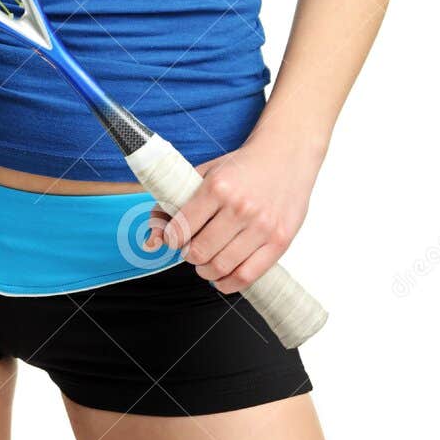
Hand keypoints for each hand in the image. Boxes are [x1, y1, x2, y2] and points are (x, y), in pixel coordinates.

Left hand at [144, 126, 321, 292]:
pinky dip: (228, 284)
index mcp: (217, 187)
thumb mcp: (205, 174)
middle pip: (200, 252)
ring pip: (222, 267)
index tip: (174, 239)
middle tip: (191, 250)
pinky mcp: (280, 241)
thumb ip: (174, 202)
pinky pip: (248, 276)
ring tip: (206, 263)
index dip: (172, 239)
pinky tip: (222, 277)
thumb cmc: (241, 167)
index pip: (182, 228)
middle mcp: (239, 207)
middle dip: (189, 256)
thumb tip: (152, 239)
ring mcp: (262, 225)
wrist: (286, 155)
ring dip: (206, 271)